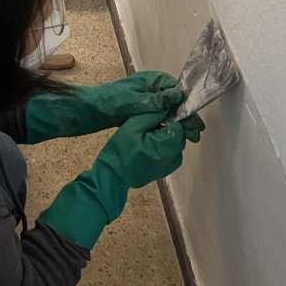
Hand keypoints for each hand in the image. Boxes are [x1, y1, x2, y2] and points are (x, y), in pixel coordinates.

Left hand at [25, 71, 182, 143]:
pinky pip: (160, 117)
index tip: (195, 119)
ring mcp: (147, 100)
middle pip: (175, 101)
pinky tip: (175, 137)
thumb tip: (178, 95)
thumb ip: (156, 100)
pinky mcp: (142, 111)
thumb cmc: (111, 102)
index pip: (176, 90)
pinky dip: (168, 125)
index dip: (187, 105)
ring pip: (169, 111)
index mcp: (152, 80)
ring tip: (190, 138)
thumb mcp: (135, 101)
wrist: (89, 111)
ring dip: (179, 123)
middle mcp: (152, 88)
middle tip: (196, 133)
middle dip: (186, 116)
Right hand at [38, 110, 201, 248]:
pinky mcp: (155, 169)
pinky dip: (156, 141)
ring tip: (144, 123)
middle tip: (151, 112)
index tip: (167, 102)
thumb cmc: (116, 155)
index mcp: (167, 146)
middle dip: (169, 121)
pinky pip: (162, 149)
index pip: (182, 123)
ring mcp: (164, 165)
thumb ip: (151, 115)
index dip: (177, 111)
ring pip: (170, 140)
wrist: (103, 183)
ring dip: (162, 130)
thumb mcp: (131, 129)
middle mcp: (170, 157)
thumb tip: (168, 104)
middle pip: (178, 132)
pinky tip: (141, 136)